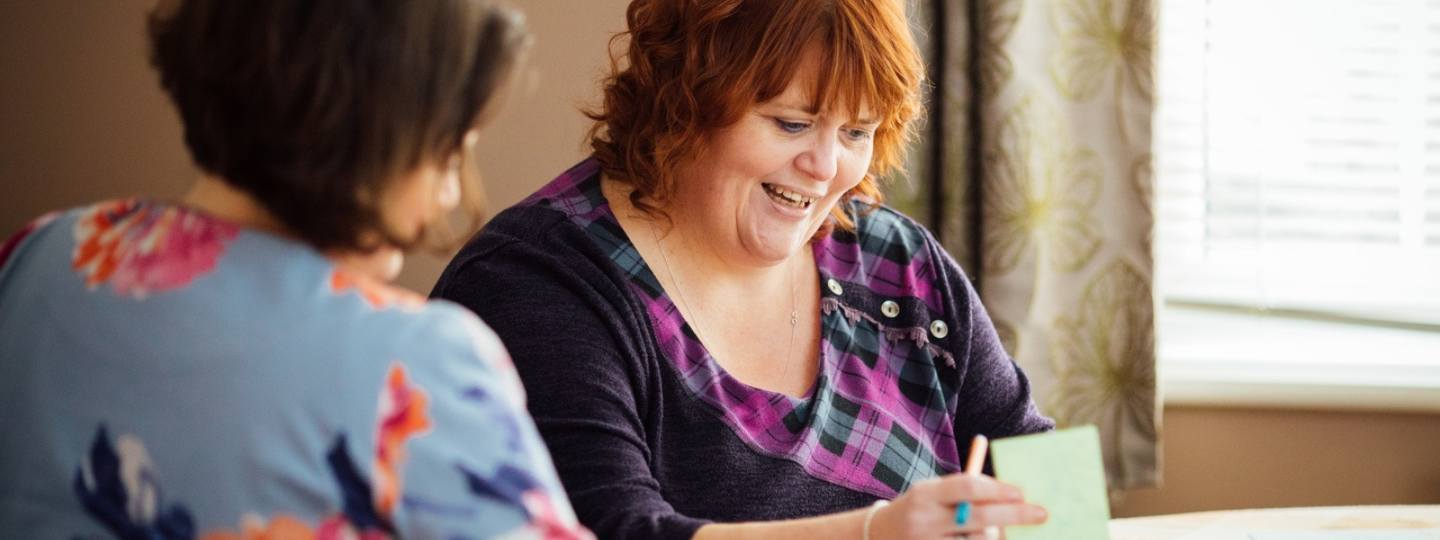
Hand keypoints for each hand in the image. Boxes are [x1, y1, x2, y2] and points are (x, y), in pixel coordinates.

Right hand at [869, 473, 1045, 538]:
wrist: (881, 536)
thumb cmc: (921, 510)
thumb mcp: (935, 492)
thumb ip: (967, 489)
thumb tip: (1012, 489)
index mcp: (925, 494)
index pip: (967, 487)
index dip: (998, 489)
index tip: (1022, 492)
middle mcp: (924, 520)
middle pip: (978, 517)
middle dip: (1013, 515)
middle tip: (1041, 513)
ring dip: (996, 536)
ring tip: (998, 531)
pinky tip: (989, 539)